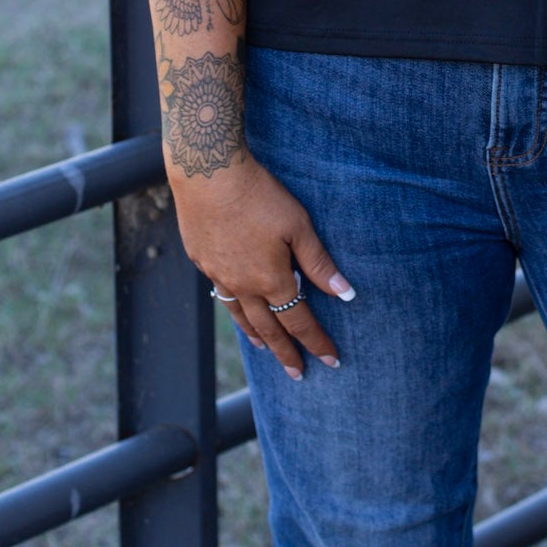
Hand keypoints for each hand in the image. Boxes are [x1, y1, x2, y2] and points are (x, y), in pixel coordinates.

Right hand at [172, 158, 355, 379]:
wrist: (208, 174)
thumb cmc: (259, 195)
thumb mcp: (298, 225)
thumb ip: (319, 262)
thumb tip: (345, 293)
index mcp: (270, 280)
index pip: (299, 321)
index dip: (316, 341)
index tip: (331, 360)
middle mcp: (242, 285)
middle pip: (268, 328)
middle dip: (286, 352)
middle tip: (298, 373)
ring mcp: (218, 275)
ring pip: (240, 316)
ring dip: (256, 335)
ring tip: (265, 349)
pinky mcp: (201, 259)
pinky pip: (221, 294)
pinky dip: (233, 308)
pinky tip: (235, 305)